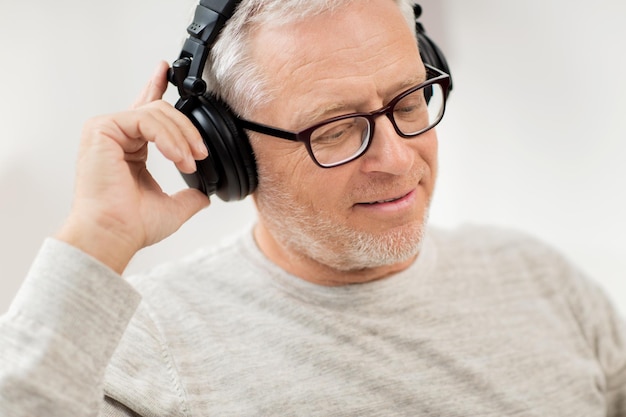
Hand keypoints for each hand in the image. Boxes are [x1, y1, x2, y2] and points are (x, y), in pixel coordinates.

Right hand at [56, 61, 209, 273]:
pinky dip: (168, 137)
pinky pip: (146, 120)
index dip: (156, 87)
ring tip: (190, 161)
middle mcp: (116, 135)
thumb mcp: (172, 207)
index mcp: (129, 148)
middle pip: (161, 111)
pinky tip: (177, 155)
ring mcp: (106, 130)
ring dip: (182, 137)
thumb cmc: (132, 225)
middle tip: (201, 153)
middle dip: (188, 129)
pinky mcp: (102, 129)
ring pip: (157, 113)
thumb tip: (205, 195)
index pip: (146, 112)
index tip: (166, 70)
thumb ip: (188, 195)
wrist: (114, 234)